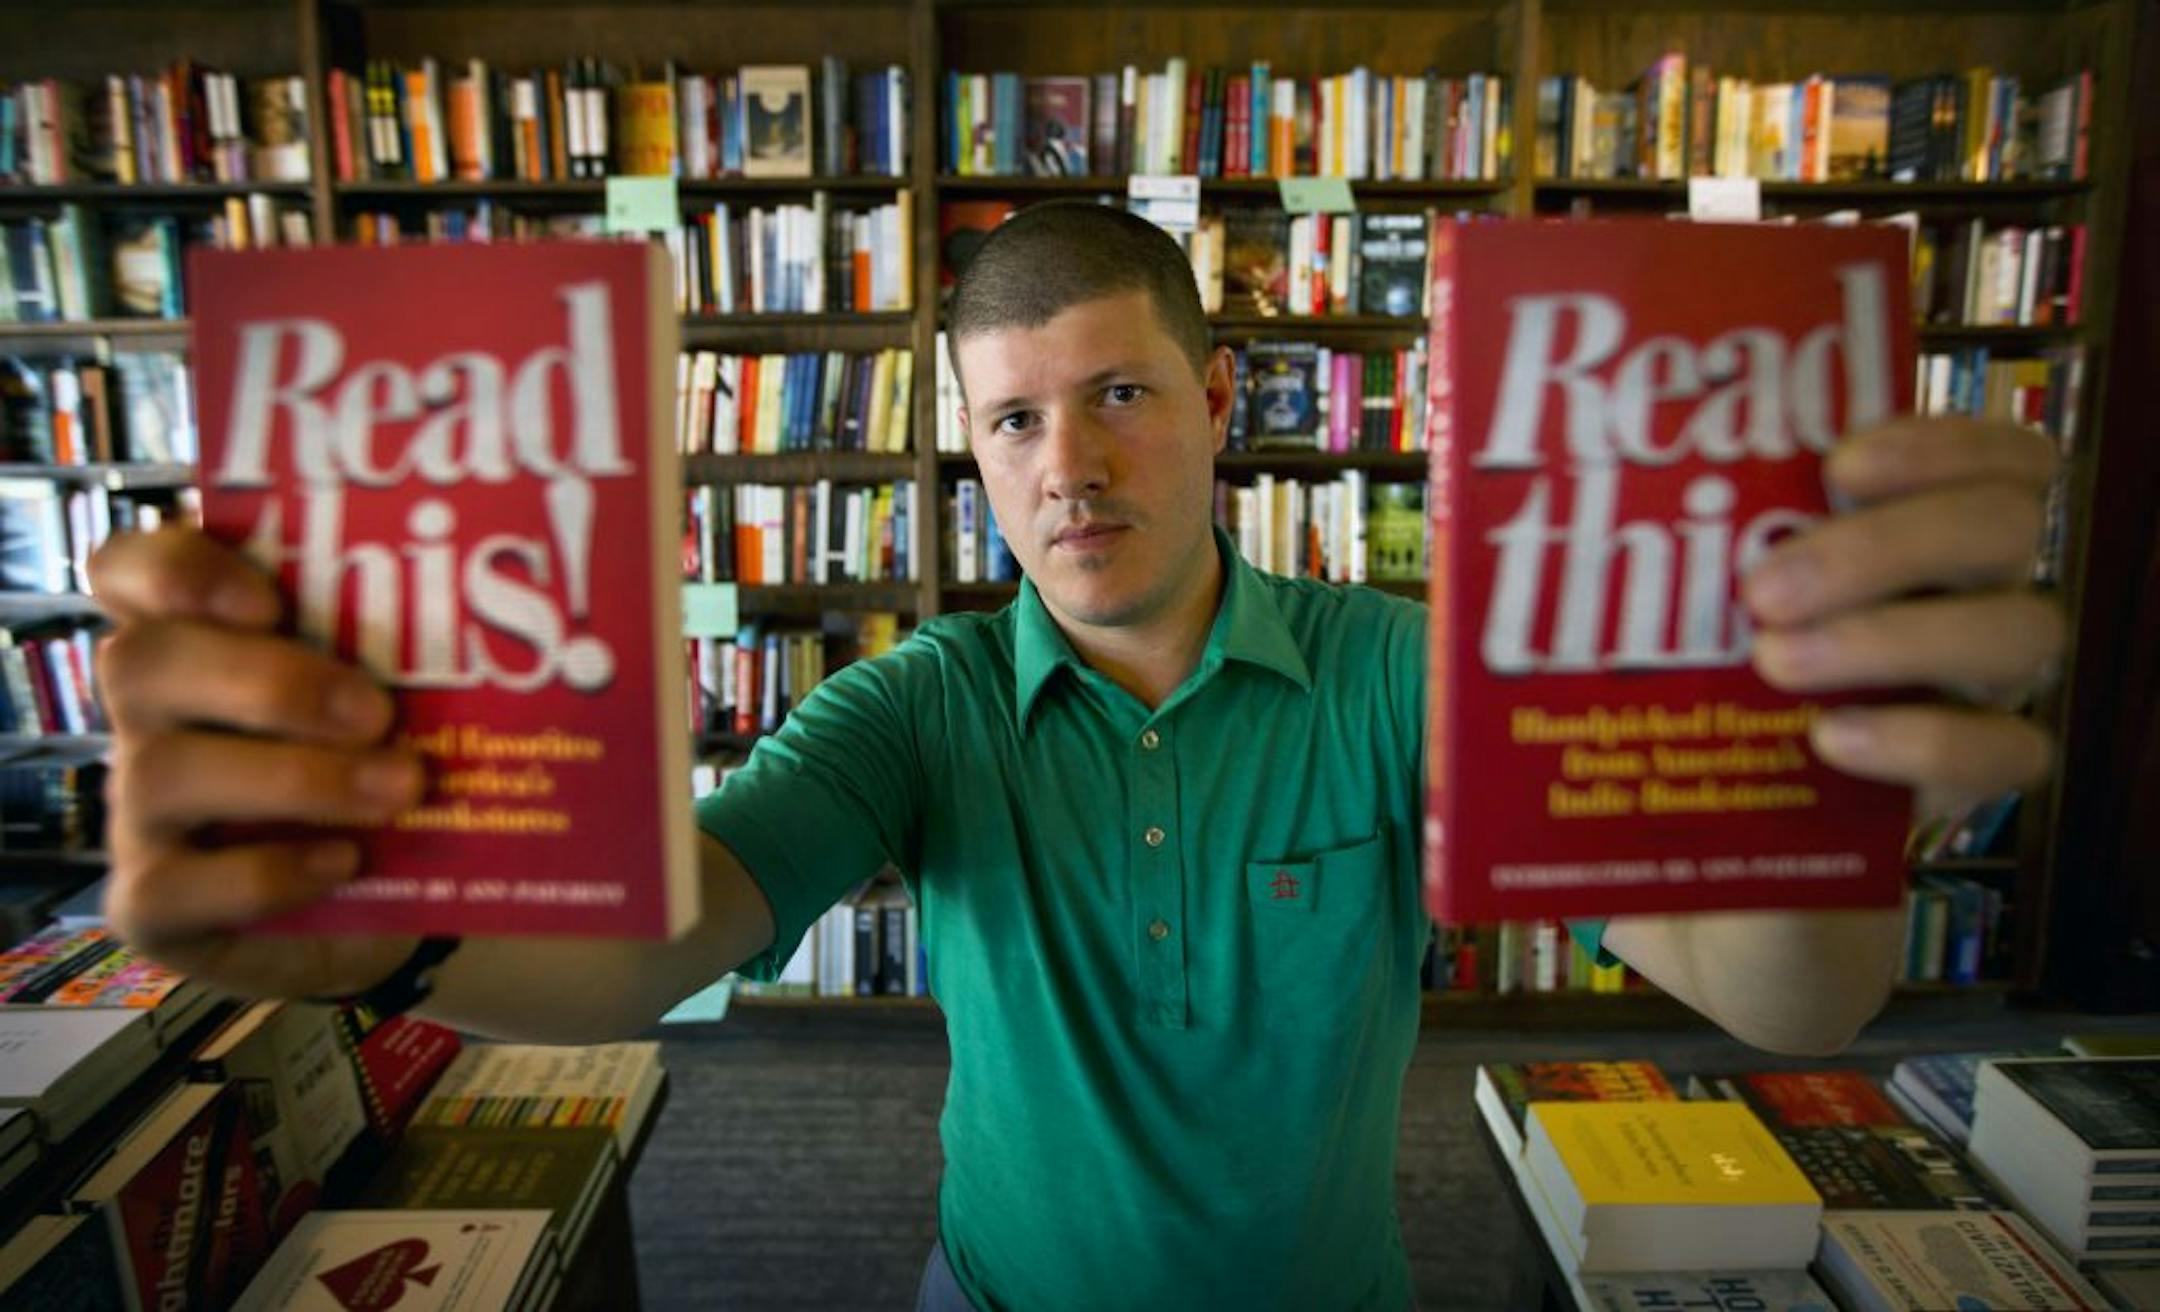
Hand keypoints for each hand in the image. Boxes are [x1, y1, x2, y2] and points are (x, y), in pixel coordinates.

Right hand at [89, 527, 426, 999]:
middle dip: (269, 682)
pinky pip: (173, 887)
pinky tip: (345, 862)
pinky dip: (266, 874)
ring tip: (400, 788)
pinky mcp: (152, 905)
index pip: (129, 572)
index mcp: (199, 643)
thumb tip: (516, 623)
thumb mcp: (400, 702)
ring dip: (294, 777)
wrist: (381, 912)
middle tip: (379, 713)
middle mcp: (152, 719)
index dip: (174, 569)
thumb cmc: (381, 772)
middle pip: (143, 664)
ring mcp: (141, 814)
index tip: (266, 599)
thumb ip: (409, 656)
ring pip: (163, 773)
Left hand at [1744, 415, 2062, 819]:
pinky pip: (2006, 751)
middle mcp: (1987, 587)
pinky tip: (1833, 737)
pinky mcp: (1988, 767)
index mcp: (1942, 520)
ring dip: (1894, 639)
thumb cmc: (1727, 656)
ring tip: (1774, 661)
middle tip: (1764, 590)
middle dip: (1884, 547)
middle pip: (2002, 529)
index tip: (1840, 464)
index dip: (1943, 445)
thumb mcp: (1720, 581)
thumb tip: (1601, 470)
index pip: (2004, 455)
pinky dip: (1923, 741)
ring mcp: (1997, 677)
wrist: (1740, 801)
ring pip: (2019, 632)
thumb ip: (1709, 529)